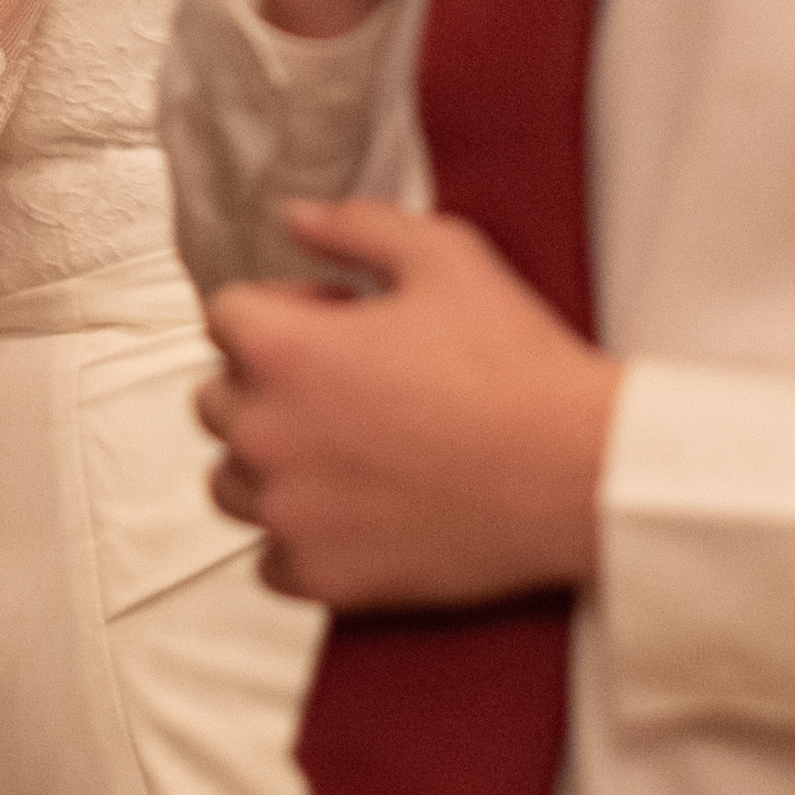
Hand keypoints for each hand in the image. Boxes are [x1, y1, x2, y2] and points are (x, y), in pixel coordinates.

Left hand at [198, 199, 618, 608]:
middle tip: (344, 383)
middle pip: (215, 399)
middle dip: (266, 382)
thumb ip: (354, 225)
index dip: (281, 307)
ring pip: (230, 482)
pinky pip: (270, 560)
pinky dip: (300, 538)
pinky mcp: (323, 577)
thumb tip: (298, 217)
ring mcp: (290, 513)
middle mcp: (267, 435)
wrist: (579, 472)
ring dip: (269, 461)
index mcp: (283, 351)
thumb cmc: (517, 368)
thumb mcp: (442, 254)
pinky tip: (354, 512)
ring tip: (343, 449)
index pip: (224, 315)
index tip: (333, 321)